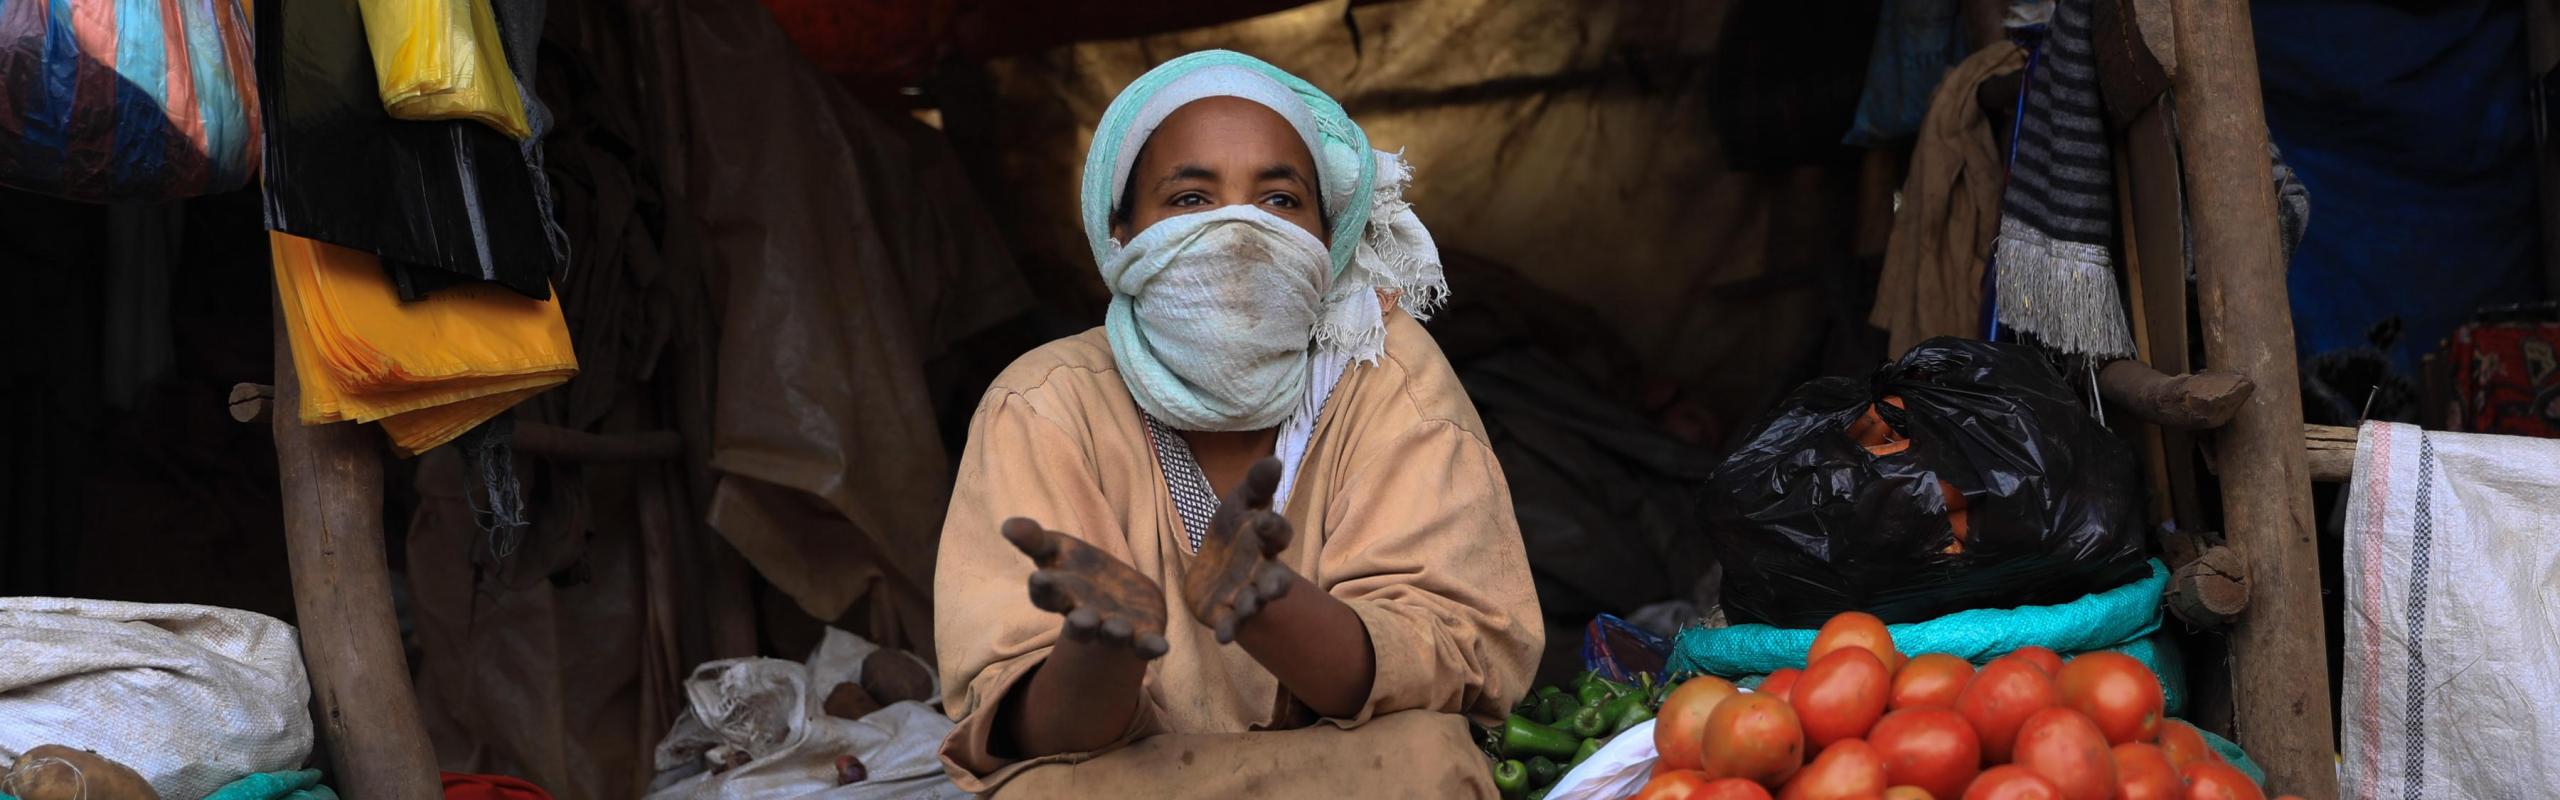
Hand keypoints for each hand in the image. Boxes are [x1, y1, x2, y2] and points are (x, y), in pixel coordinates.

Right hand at [1004, 518, 1170, 658]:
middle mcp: (1087, 616)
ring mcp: (1114, 627)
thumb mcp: (1056, 550)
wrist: (1122, 596)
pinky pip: (1147, 643)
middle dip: (1081, 623)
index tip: (1040, 578)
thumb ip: (1033, 539)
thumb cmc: (1080, 572)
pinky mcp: (1142, 634)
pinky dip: (1151, 646)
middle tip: (1081, 620)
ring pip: (1113, 634)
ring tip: (1117, 629)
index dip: (1044, 588)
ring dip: (1115, 633)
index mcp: (1062, 596)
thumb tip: (1006, 524)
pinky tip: (1160, 647)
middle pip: (1081, 624)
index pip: (1048, 595)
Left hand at [1181, 458, 1296, 642]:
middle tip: (1277, 588)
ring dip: (1253, 605)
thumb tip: (1273, 460)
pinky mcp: (1225, 613)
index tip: (1263, 520)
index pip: (1276, 534)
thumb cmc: (1232, 533)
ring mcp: (1245, 593)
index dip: (1272, 528)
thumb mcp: (1239, 504)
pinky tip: (1223, 638)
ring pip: (1255, 602)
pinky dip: (1229, 630)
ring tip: (1249, 607)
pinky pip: (1230, 623)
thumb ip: (1256, 485)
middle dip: (1277, 585)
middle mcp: (1261, 570)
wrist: (1209, 569)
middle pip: (1276, 580)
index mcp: (1265, 541)